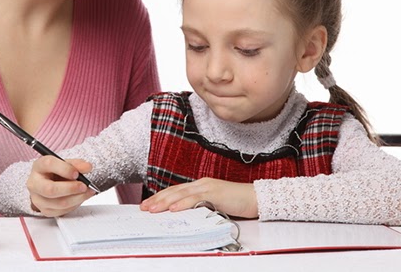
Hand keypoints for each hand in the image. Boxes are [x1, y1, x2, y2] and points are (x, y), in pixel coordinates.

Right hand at [26, 156, 94, 216]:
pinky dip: (74, 205)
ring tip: (87, 192)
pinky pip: (61, 211)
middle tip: (84, 186)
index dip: (64, 169)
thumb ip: (76, 164)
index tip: (77, 173)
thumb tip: (87, 167)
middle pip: (50, 189)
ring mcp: (37, 199)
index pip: (49, 164)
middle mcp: (34, 183)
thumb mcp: (66, 164)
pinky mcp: (45, 210)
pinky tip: (79, 198)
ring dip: (76, 198)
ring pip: (58, 203)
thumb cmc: (56, 172)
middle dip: (70, 189)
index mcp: (39, 166)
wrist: (49, 182)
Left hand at [139, 178, 257, 218]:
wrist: (256, 198)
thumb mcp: (214, 205)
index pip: (176, 191)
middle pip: (174, 191)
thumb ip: (200, 207)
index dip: (161, 197)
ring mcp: (207, 187)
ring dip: (165, 202)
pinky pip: (195, 198)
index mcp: (200, 186)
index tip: (149, 204)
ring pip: (181, 194)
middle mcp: (201, 184)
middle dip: (158, 200)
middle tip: (144, 208)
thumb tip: (185, 216)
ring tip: (152, 209)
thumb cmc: (237, 203)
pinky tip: (173, 209)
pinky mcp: (215, 193)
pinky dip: (182, 204)